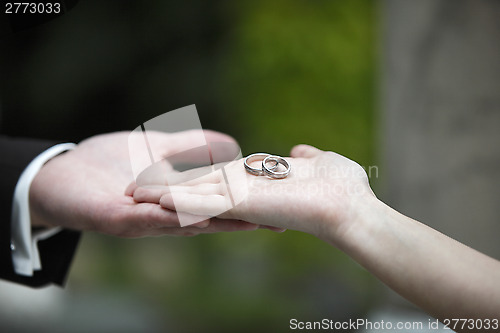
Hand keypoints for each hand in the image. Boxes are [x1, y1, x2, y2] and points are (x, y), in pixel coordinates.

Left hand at [29, 130, 258, 236]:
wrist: (61, 173)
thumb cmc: (109, 164)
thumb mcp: (158, 148)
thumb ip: (192, 147)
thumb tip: (233, 145)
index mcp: (179, 199)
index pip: (219, 202)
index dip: (249, 203)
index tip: (281, 204)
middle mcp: (166, 216)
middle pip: (211, 218)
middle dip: (244, 220)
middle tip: (278, 222)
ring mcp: (143, 221)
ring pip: (184, 223)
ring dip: (216, 223)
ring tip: (249, 223)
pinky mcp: (116, 219)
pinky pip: (145, 220)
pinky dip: (168, 217)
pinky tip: (193, 216)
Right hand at [129, 144, 374, 243]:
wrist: (358, 214)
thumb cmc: (347, 190)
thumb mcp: (323, 165)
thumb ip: (305, 160)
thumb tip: (297, 152)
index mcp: (257, 189)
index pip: (217, 182)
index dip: (191, 181)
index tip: (164, 175)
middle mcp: (244, 199)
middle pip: (197, 191)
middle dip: (166, 190)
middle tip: (132, 187)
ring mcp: (241, 203)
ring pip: (191, 198)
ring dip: (160, 196)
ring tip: (130, 192)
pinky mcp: (239, 205)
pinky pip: (200, 203)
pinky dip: (172, 201)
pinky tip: (144, 198)